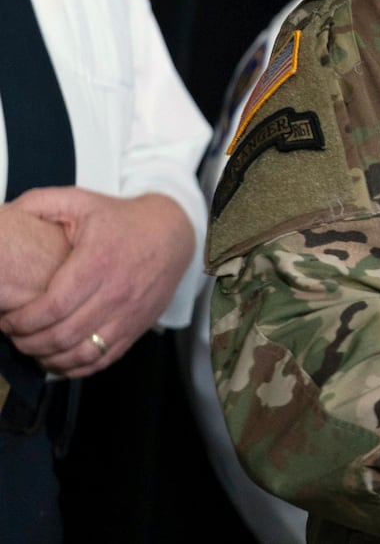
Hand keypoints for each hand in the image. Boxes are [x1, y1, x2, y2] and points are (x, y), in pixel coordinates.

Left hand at [0, 188, 193, 376]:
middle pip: (63, 335)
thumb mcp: (80, 201)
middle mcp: (115, 293)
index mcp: (97, 262)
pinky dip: (75, 368)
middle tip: (13, 334)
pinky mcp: (136, 327)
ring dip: (49, 358)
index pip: (53, 307)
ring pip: (82, 354)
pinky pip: (102, 360)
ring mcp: (128, 314)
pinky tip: (58, 359)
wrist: (173, 233)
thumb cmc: (121, 219)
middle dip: (28, 342)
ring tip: (32, 348)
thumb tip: (3, 214)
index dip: (22, 321)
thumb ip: (38, 204)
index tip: (7, 318)